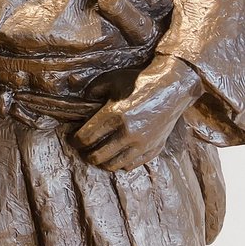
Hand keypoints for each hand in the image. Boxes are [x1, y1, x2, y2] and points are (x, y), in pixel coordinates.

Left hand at [75, 55, 203, 171]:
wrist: (171, 88)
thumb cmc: (139, 82)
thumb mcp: (112, 79)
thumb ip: (93, 90)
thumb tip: (83, 100)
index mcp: (114, 115)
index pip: (86, 137)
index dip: (75, 141)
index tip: (73, 139)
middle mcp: (128, 133)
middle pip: (97, 156)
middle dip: (86, 153)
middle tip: (84, 149)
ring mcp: (142, 144)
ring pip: (114, 165)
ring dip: (102, 162)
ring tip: (98, 154)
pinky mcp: (154, 149)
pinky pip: (131, 165)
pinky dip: (120, 163)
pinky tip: (116, 154)